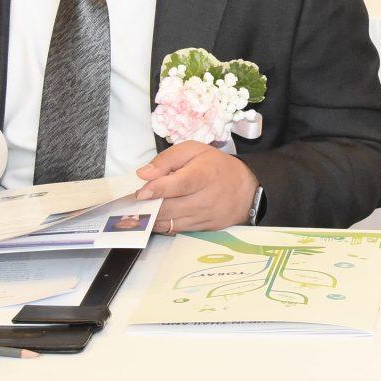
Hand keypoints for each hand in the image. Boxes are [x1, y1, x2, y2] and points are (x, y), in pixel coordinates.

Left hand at [135, 141, 257, 233]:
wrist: (246, 188)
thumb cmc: (215, 166)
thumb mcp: (194, 150)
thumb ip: (167, 159)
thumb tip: (143, 174)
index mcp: (204, 174)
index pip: (181, 184)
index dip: (159, 188)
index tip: (141, 192)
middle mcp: (206, 199)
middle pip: (170, 207)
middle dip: (148, 205)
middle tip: (134, 200)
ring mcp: (205, 217)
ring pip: (170, 222)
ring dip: (152, 217)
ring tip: (141, 208)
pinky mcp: (203, 229)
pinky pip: (176, 230)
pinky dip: (162, 224)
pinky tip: (156, 216)